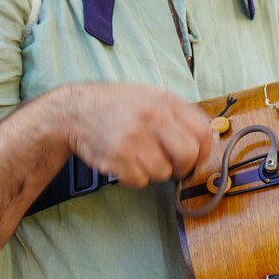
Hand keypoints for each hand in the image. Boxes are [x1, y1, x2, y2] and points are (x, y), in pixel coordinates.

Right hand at [61, 83, 213, 188]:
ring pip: (162, 172)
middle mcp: (152, 116)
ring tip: (137, 157)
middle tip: (171, 167)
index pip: (202, 132)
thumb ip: (177, 115)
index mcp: (165, 101)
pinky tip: (124, 163)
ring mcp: (134, 137)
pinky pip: (140, 181)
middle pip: (187, 155)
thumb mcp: (150, 97)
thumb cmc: (116, 107)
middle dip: (182, 168)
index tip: (195, 159)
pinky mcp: (117, 157)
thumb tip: (204, 141)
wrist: (74, 111)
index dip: (202, 151)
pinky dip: (133, 178)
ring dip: (152, 172)